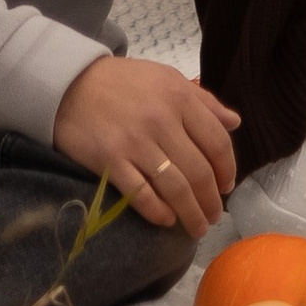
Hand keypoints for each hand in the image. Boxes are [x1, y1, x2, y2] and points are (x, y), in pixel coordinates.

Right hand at [53, 54, 241, 237]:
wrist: (69, 83)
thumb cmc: (122, 81)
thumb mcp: (167, 78)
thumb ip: (203, 101)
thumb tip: (235, 122)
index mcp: (179, 98)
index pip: (217, 142)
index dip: (227, 169)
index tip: (227, 186)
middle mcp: (161, 121)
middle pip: (199, 172)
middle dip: (211, 201)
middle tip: (214, 215)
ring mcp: (136, 143)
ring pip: (176, 189)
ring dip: (191, 214)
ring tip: (198, 227)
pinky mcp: (111, 162)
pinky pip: (142, 195)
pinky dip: (159, 212)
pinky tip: (167, 220)